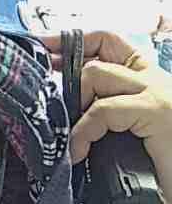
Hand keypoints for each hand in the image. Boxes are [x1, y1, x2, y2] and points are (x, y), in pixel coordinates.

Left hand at [40, 30, 171, 203]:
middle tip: (56, 113)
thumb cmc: (169, 161)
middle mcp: (153, 79)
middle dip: (67, 83)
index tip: (43, 46)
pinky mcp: (156, 112)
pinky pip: (103, 111)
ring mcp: (156, 93)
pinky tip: (79, 152)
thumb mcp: (135, 132)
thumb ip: (110, 116)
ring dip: (75, 106)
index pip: (106, 42)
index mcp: (148, 78)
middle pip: (94, 60)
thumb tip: (69, 119)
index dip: (71, 41)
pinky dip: (83, 132)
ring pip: (95, 75)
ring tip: (73, 138)